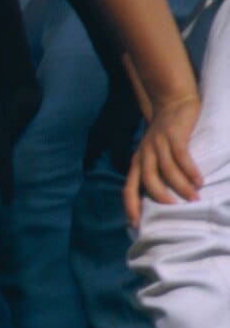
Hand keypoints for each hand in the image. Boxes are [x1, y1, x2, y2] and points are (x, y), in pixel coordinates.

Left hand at [125, 93, 201, 226]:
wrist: (171, 102)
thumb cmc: (164, 135)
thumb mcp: (152, 154)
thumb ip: (154, 172)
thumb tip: (160, 200)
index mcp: (137, 162)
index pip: (128, 188)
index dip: (130, 206)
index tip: (135, 225)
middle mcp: (144, 154)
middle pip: (147, 180)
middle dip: (160, 198)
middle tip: (175, 211)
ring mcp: (158, 144)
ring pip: (166, 170)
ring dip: (180, 186)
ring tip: (194, 198)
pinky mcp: (174, 135)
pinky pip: (181, 156)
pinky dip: (190, 170)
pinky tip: (199, 180)